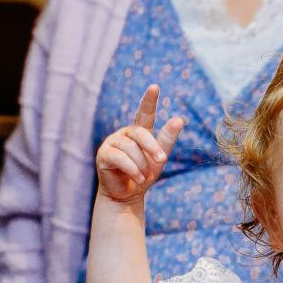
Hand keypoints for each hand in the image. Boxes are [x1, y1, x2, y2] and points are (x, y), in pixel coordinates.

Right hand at [96, 84, 184, 205]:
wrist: (126, 196)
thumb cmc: (143, 175)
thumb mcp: (159, 158)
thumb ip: (167, 140)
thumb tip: (179, 119)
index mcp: (139, 132)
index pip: (145, 113)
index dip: (149, 100)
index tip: (155, 87)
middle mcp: (124, 134)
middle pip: (140, 133)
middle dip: (152, 147)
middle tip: (161, 160)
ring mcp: (112, 143)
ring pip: (131, 148)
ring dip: (141, 164)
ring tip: (144, 176)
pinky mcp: (103, 155)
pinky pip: (120, 158)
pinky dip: (132, 168)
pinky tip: (138, 178)